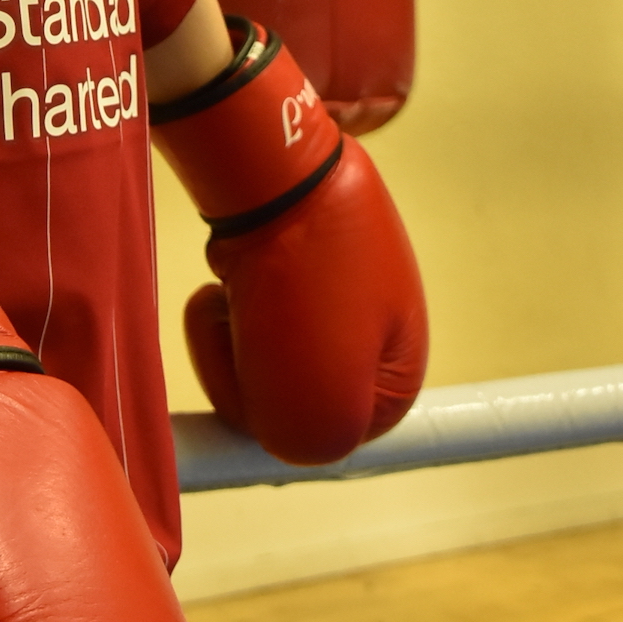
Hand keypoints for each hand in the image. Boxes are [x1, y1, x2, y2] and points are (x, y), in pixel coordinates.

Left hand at [153, 20, 427, 465]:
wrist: (271, 171)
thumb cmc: (303, 286)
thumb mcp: (314, 413)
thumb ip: (305, 450)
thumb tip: (274, 439)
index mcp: (400, 375)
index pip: (324, 440)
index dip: (275, 421)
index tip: (260, 382)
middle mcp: (374, 337)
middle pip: (285, 400)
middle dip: (247, 374)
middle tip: (250, 324)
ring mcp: (332, 297)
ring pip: (255, 358)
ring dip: (229, 335)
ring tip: (239, 292)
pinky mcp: (291, 267)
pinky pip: (241, 313)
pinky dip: (222, 300)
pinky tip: (231, 271)